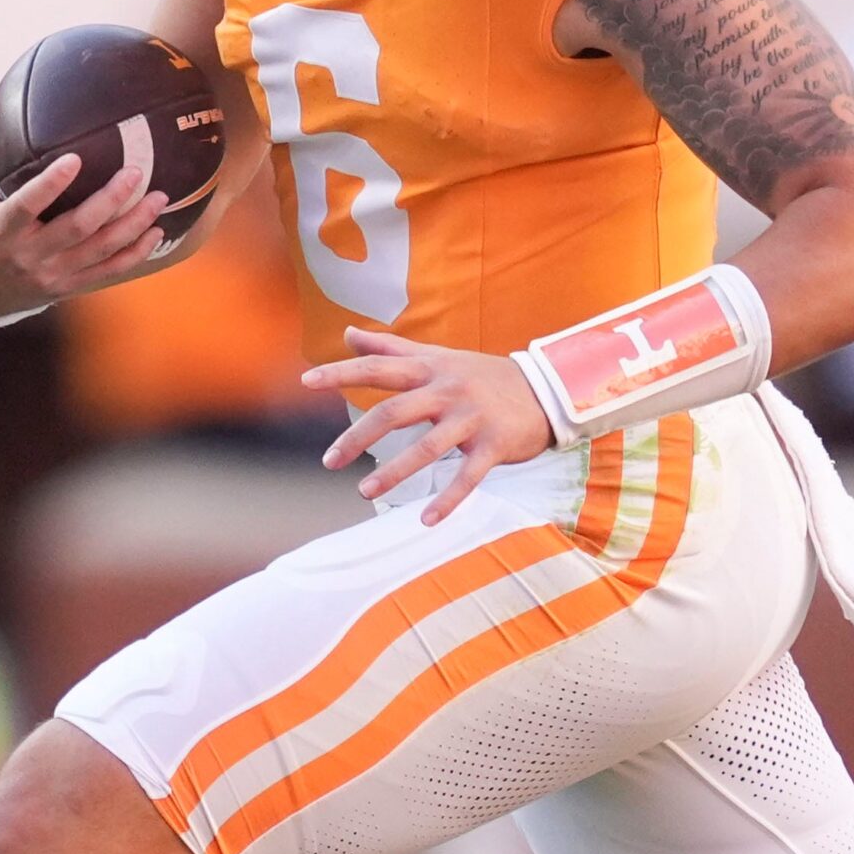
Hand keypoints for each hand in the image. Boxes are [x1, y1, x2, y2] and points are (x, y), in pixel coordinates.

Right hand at [0, 93, 169, 318]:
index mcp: (0, 229)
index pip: (26, 206)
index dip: (50, 185)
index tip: (74, 159)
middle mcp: (29, 255)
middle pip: (76, 229)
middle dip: (109, 201)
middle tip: (135, 171)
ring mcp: (53, 273)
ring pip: (100, 250)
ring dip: (133, 225)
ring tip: (158, 196)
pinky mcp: (69, 285)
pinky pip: (109, 271)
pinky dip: (135, 253)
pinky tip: (157, 231)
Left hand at [310, 326, 555, 524]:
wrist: (546, 390)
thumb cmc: (482, 375)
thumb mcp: (439, 357)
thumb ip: (391, 347)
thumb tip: (348, 334)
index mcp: (431, 369)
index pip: (378, 367)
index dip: (342, 373)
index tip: (307, 382)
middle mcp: (448, 390)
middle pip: (393, 412)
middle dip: (357, 438)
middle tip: (329, 462)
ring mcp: (472, 418)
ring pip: (426, 448)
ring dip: (393, 473)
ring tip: (363, 493)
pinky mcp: (495, 444)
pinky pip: (467, 476)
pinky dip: (447, 500)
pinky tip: (425, 520)